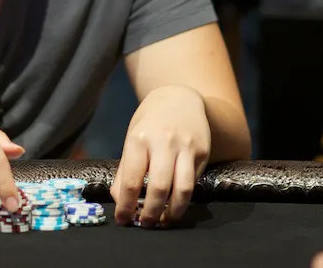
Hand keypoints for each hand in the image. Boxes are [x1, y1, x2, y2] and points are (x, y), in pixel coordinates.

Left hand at [112, 85, 210, 227]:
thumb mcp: (132, 139)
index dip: (126, 205)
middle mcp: (163, 142)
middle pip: (158, 188)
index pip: (131, 180)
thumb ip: (125, 171)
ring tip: (164, 221)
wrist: (179, 98)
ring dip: (173, 212)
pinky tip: (175, 203)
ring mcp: (186, 146)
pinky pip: (194, 181)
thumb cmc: (150, 123)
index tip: (122, 220)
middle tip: (145, 224)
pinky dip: (184, 197)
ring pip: (183, 189)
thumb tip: (119, 201)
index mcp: (139, 139)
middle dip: (151, 213)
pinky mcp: (202, 151)